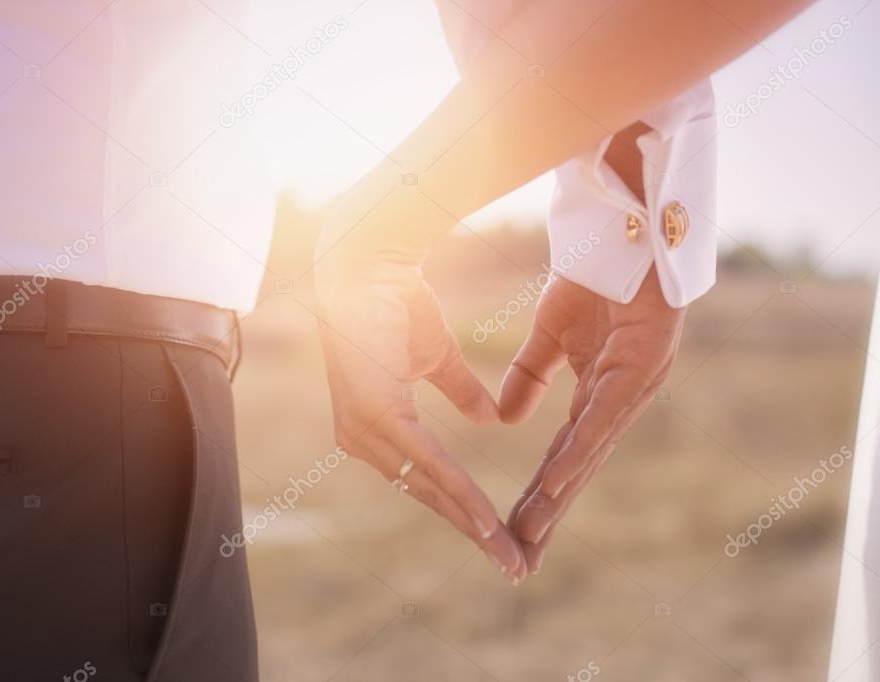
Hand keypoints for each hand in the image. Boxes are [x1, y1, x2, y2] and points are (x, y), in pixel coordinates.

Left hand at [313, 200, 526, 583]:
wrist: (372, 262)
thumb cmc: (398, 302)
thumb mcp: (438, 356)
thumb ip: (458, 389)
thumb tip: (486, 419)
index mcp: (380, 427)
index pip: (429, 478)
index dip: (468, 510)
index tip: (504, 539)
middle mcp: (367, 440)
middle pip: (431, 495)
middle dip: (476, 534)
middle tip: (515, 566)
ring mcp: (365, 432)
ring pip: (431, 488)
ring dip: (473, 524)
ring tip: (509, 553)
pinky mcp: (374, 417)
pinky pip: (426, 463)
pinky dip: (460, 492)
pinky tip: (486, 520)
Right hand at [500, 266, 684, 572]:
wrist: (625, 228)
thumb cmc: (595, 275)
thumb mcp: (547, 333)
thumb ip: (529, 376)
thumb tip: (505, 420)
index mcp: (598, 394)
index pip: (563, 456)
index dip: (540, 496)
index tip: (512, 533)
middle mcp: (618, 401)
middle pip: (577, 468)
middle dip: (547, 514)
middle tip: (519, 560)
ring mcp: (633, 386)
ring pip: (589, 453)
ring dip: (558, 496)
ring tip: (530, 533)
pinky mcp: (640, 366)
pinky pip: (604, 417)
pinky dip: (579, 451)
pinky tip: (557, 484)